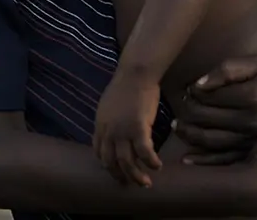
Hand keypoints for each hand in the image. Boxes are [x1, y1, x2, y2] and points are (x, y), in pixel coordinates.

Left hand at [93, 73, 162, 187]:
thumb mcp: (108, 105)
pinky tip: (157, 166)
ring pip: (127, 162)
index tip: (115, 170)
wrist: (135, 74)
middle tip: (128, 184)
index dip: (107, 164)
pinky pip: (145, 152)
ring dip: (136, 176)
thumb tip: (113, 129)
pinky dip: (151, 162)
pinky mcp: (139, 128)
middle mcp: (108, 131)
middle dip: (119, 176)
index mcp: (100, 125)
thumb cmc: (125, 85)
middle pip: (110, 161)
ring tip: (145, 183)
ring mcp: (122, 131)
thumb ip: (109, 120)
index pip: (98, 151)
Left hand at [175, 57, 256, 162]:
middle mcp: (255, 121)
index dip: (194, 92)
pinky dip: (205, 160)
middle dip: (188, 112)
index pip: (211, 97)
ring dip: (191, 135)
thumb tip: (198, 85)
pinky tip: (188, 158)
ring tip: (178, 127)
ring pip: (213, 141)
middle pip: (208, 119)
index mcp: (255, 96)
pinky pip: (227, 160)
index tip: (188, 89)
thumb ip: (227, 70)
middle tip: (180, 105)